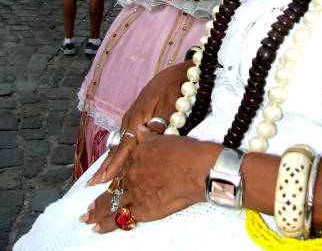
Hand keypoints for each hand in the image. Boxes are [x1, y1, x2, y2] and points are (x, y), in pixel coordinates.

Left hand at [82, 129, 220, 233]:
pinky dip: (108, 224)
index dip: (109, 176)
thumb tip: (139, 130)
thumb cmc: (186, 152)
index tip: (101, 182)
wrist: (198, 168)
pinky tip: (98, 228)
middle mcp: (132, 173)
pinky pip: (121, 217)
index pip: (120, 168)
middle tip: (86, 210)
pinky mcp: (143, 208)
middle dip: (98, 200)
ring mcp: (136, 191)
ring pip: (112, 203)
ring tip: (86, 219)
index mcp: (136, 155)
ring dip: (98, 212)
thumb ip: (148, 136)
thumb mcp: (164, 137)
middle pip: (112, 187)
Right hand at [87, 61, 191, 185]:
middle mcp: (131, 119)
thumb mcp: (168, 106)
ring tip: (101, 175)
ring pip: (120, 142)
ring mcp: (133, 117)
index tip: (101, 180)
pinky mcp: (139, 116)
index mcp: (136, 118)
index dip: (113, 165)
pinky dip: (119, 150)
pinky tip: (117, 157)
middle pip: (116, 147)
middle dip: (105, 165)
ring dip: (111, 159)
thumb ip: (158, 125)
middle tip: (92, 183)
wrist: (177, 73)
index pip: (123, 147)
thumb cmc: (174, 89)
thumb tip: (148, 142)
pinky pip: (126, 137)